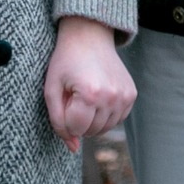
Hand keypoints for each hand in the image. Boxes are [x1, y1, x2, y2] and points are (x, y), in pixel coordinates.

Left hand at [44, 16, 135, 153]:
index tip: (64, 99)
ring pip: (105, 128)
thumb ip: (58, 121)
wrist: (89, 36)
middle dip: (78, 120)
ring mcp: (124, 96)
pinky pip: (117, 120)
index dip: (65, 118)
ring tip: (85, 96)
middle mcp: (111, 97)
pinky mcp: (132, 95)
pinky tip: (98, 97)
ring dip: (92, 120)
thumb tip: (73, 148)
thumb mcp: (51, 88)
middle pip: (91, 131)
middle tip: (74, 95)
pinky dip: (105, 114)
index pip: (76, 129)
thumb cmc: (66, 61)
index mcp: (90, 94)